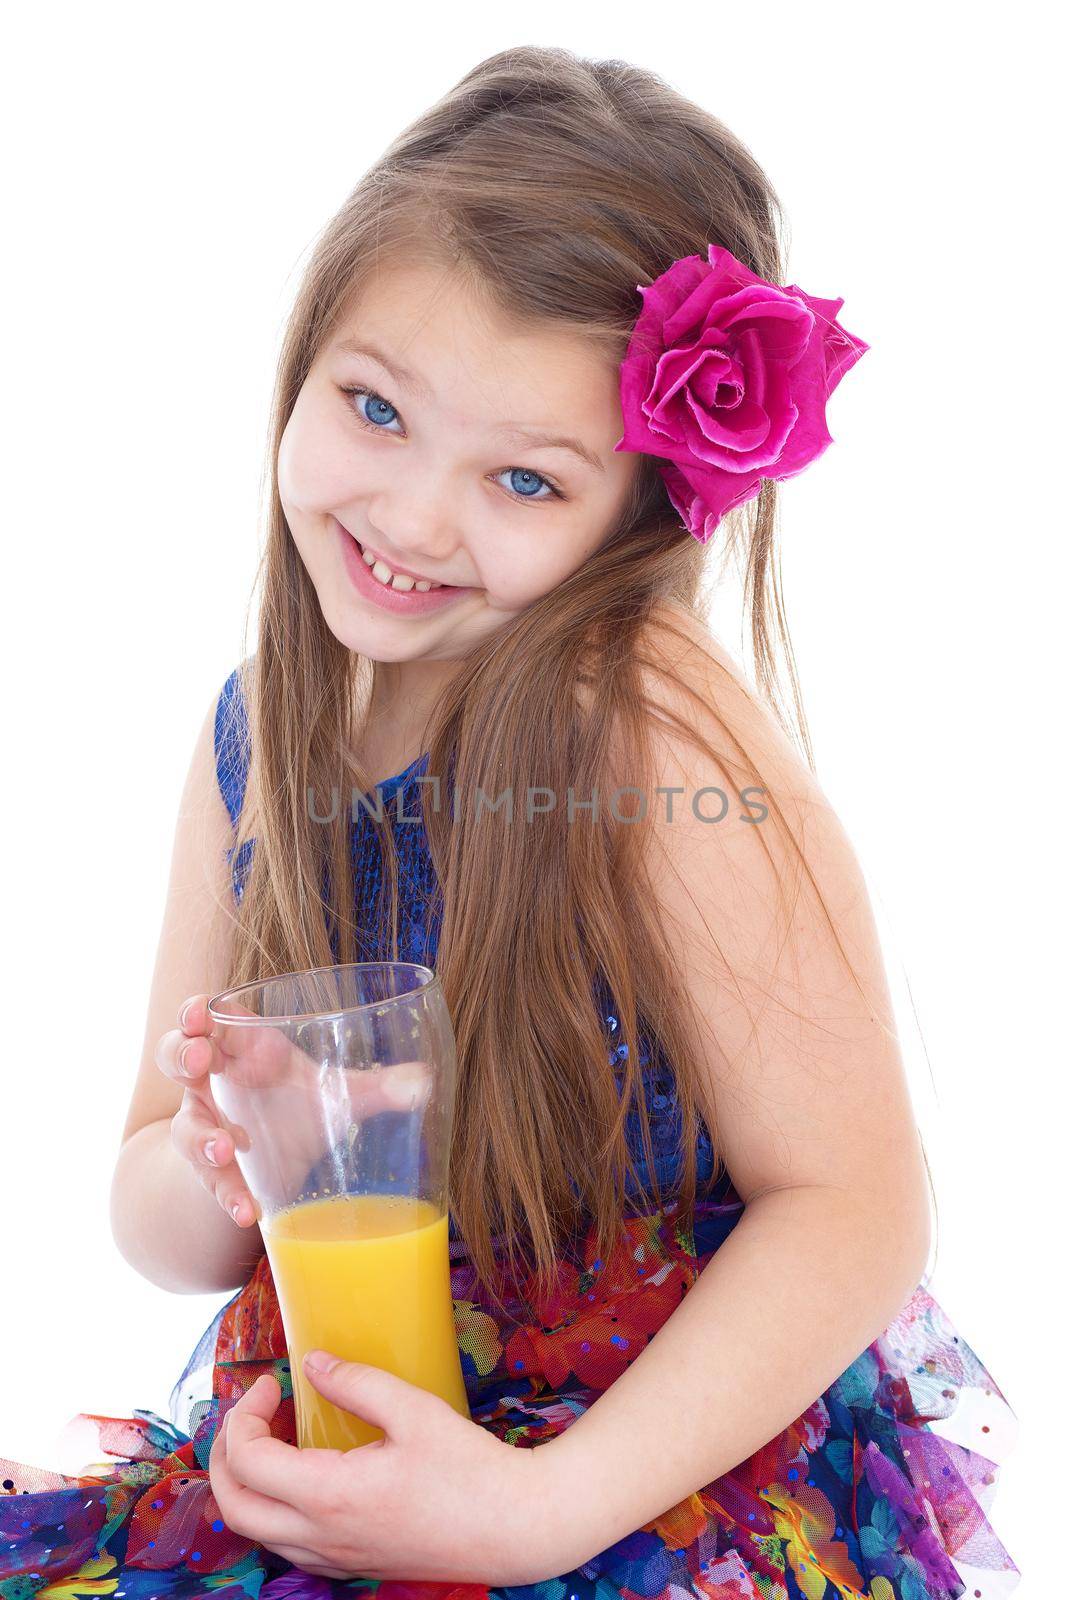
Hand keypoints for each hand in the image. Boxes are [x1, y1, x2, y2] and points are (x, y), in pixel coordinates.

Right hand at [159, 994, 430, 1228]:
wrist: (279, 1164)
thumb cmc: (304, 1106)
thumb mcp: (340, 1094)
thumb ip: (378, 1087)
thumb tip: (423, 1084)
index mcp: (243, 1045)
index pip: (209, 1017)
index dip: (196, 1011)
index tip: (200, 1011)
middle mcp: (216, 1081)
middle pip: (177, 1056)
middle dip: (182, 1054)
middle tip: (199, 1061)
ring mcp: (207, 1126)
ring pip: (185, 1124)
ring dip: (200, 1134)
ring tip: (225, 1147)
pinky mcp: (213, 1171)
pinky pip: (210, 1181)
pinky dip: (227, 1194)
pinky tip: (247, 1210)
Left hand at [208, 1354, 588, 1585]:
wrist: (514, 1529)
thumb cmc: (470, 1469)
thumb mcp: (414, 1410)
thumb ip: (357, 1383)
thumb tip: (312, 1362)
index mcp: (329, 1497)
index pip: (246, 1463)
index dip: (242, 1416)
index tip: (271, 1382)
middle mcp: (321, 1537)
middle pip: (232, 1507)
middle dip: (224, 1454)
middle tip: (250, 1413)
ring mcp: (335, 1558)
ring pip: (256, 1532)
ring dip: (246, 1483)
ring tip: (274, 1436)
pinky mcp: (352, 1565)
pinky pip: (288, 1544)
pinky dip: (274, 1507)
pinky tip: (306, 1472)